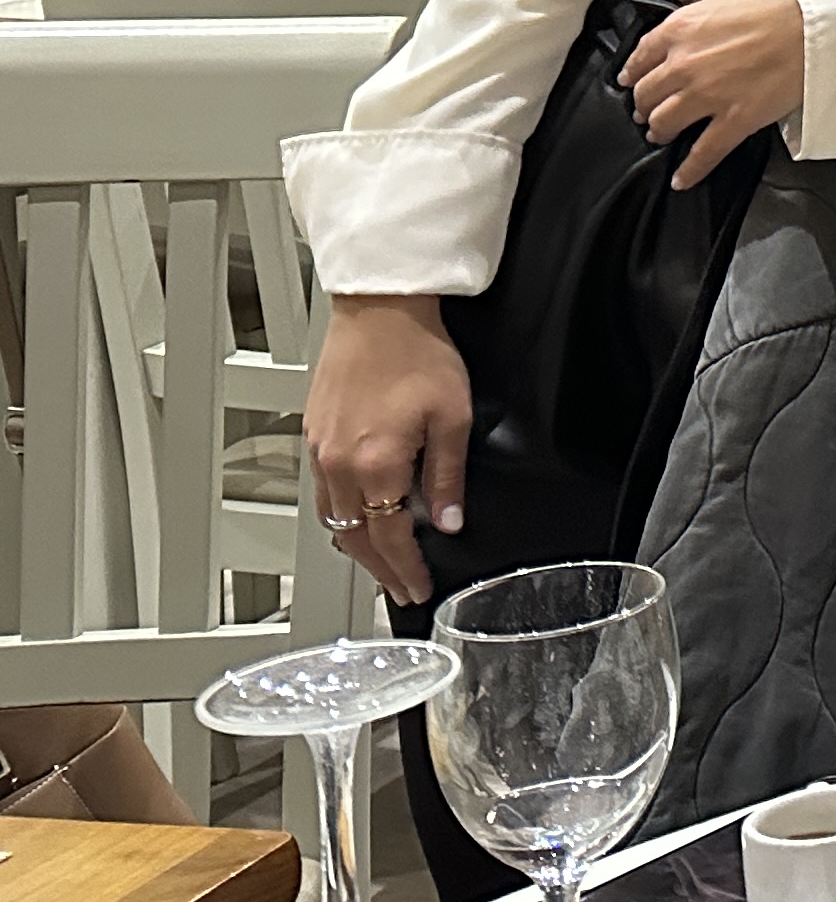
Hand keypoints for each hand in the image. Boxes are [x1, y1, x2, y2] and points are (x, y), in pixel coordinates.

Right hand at [303, 296, 472, 605]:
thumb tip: (449, 521)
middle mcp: (340, 464)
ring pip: (333, 518)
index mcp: (377, 464)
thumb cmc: (418, 353)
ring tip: (383, 563)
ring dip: (357, 546)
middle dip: (381, 570)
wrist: (381, 312)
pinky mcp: (314, 436)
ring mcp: (321, 451)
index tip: (419, 587)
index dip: (407, 569)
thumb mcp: (453, 418)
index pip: (390, 538)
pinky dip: (341, 515)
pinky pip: (323, 492)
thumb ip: (449, 477)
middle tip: (401, 589)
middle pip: (355, 537)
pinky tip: (358, 516)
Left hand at [623, 0, 804, 190]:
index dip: (633, 73)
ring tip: (661, 135)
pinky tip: (681, 179)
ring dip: (659, 131)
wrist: (817, 21)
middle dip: (644, 105)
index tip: (631, 81)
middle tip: (647, 111)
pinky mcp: (735, 120)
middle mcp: (683, 64)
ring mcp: (707, 95)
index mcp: (680, 29)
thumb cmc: (782, 2)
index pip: (641, 56)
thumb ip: (699, 20)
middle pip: (647, 94)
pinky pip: (704, 153)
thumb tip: (697, 32)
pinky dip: (689, 170)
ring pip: (665, 123)